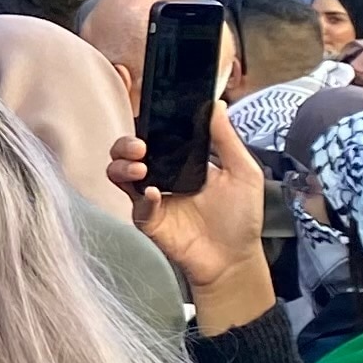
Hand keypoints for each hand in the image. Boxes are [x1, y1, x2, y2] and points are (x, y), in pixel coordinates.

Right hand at [108, 101, 270, 334]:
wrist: (235, 259)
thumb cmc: (240, 218)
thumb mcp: (243, 172)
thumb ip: (226, 138)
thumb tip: (216, 104)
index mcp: (181, 160)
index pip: (155, 135)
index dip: (145, 123)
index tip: (145, 111)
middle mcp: (162, 175)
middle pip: (128, 151)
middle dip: (126, 143)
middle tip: (140, 146)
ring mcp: (152, 197)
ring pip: (119, 173)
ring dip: (122, 165)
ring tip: (140, 167)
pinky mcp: (148, 220)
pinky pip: (134, 204)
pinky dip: (141, 196)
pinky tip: (154, 194)